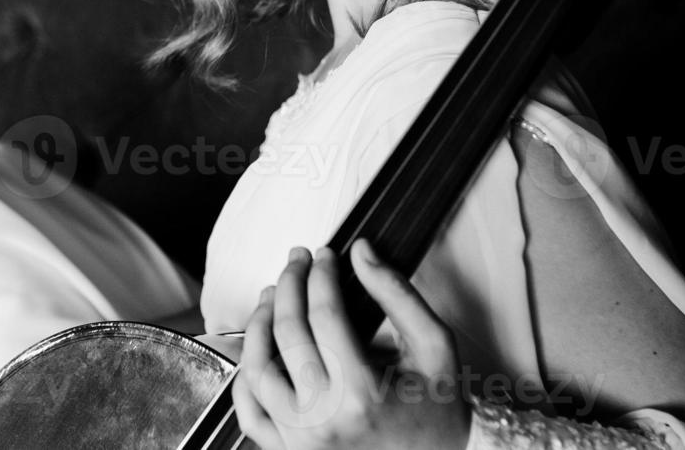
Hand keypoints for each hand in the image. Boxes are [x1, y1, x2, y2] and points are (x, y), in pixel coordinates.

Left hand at [231, 239, 471, 449]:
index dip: (321, 274)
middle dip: (290, 283)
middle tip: (297, 261)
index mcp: (361, 394)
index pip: (325, 313)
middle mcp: (323, 419)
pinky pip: (249, 412)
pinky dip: (244, 378)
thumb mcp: (434, 346)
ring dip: (259, 321)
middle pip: (287, 332)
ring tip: (274, 296)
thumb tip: (361, 252)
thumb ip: (397, 294)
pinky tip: (258, 348)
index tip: (324, 256)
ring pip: (257, 367)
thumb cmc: (439, 411)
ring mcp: (300, 439)